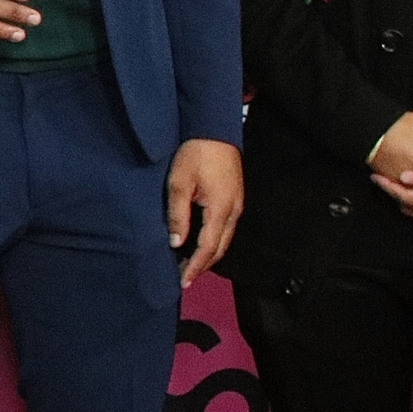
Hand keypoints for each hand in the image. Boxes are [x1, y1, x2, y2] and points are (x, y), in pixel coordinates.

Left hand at [165, 138, 242, 285]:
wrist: (214, 130)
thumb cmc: (195, 154)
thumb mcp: (179, 183)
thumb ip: (177, 215)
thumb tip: (175, 243)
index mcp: (221, 209)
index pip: (208, 247)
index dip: (195, 266)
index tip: (183, 281)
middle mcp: (234, 211)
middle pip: (220, 248)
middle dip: (202, 265)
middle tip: (183, 278)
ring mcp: (237, 205)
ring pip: (224, 239)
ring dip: (207, 254)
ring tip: (188, 265)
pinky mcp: (235, 199)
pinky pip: (225, 228)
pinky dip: (212, 241)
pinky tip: (198, 243)